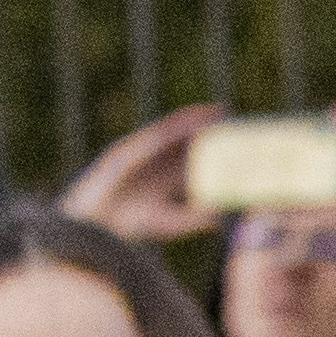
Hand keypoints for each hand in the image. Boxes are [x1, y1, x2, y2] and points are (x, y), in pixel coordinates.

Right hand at [58, 103, 223, 242]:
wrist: (98, 225)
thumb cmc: (131, 226)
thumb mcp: (170, 223)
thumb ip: (192, 218)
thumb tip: (218, 219)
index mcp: (167, 178)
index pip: (195, 158)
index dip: (215, 148)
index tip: (238, 140)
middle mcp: (155, 162)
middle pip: (185, 140)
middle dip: (206, 128)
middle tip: (230, 115)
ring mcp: (140, 154)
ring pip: (170, 132)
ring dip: (191, 119)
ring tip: (214, 110)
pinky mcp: (126, 151)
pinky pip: (151, 136)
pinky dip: (170, 127)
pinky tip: (187, 120)